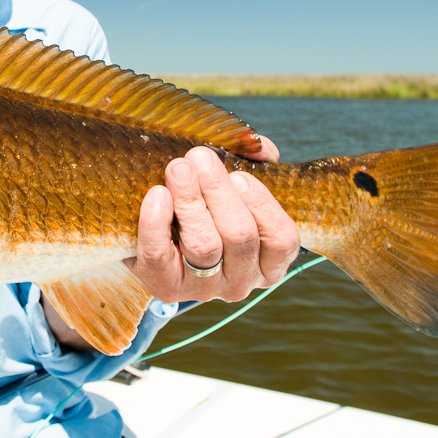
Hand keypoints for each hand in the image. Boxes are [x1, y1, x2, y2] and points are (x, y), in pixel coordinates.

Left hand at [130, 137, 299, 304]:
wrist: (157, 237)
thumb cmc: (209, 207)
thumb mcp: (237, 187)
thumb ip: (256, 164)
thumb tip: (260, 148)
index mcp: (270, 262)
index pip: (281, 239)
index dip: (261, 203)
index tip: (238, 175)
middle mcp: (242, 282)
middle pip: (239, 235)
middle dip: (218, 190)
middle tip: (199, 157)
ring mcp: (205, 289)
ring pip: (204, 245)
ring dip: (190, 200)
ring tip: (178, 169)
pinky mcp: (166, 288)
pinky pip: (160, 257)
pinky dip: (156, 223)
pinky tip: (157, 195)